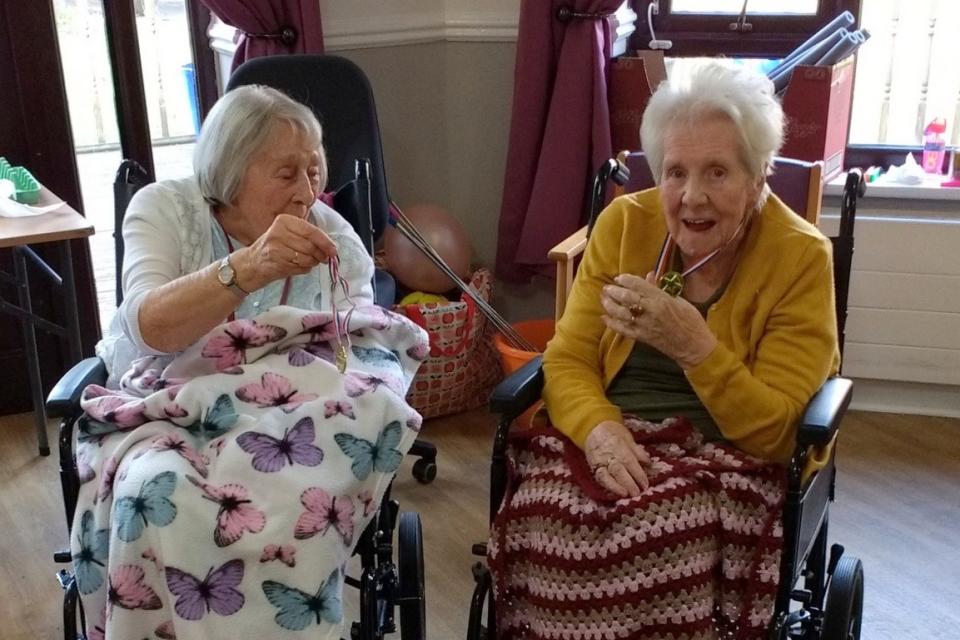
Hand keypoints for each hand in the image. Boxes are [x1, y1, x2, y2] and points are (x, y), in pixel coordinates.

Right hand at [233, 214, 337, 291]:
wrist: (252, 263)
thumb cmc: (275, 246)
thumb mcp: (289, 234)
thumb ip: (308, 236)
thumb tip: (331, 247)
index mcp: (284, 221)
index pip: (311, 231)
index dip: (325, 242)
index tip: (334, 250)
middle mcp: (278, 232)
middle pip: (310, 246)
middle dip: (320, 255)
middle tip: (322, 258)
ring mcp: (275, 248)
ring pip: (307, 258)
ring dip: (312, 263)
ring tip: (308, 262)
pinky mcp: (276, 263)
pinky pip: (300, 267)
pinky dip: (304, 269)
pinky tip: (298, 266)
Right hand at [585, 420, 650, 497]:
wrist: (593, 428)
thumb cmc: (614, 433)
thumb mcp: (628, 438)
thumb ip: (638, 452)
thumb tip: (649, 463)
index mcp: (619, 446)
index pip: (630, 462)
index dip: (638, 474)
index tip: (645, 484)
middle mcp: (608, 455)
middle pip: (618, 471)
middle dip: (629, 483)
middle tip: (637, 493)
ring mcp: (599, 461)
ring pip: (606, 476)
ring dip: (616, 487)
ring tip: (625, 494)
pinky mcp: (594, 467)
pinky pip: (600, 478)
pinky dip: (607, 486)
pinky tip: (615, 491)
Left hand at [600, 273, 716, 368]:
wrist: (693, 345)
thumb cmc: (691, 320)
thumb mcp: (679, 300)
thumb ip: (661, 289)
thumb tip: (649, 276)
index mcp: (661, 299)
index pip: (638, 285)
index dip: (625, 279)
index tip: (619, 277)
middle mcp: (650, 311)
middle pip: (626, 298)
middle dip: (614, 291)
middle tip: (607, 287)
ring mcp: (644, 325)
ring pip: (621, 313)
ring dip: (609, 305)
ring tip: (603, 299)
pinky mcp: (641, 337)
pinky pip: (622, 329)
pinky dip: (612, 323)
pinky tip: (604, 317)